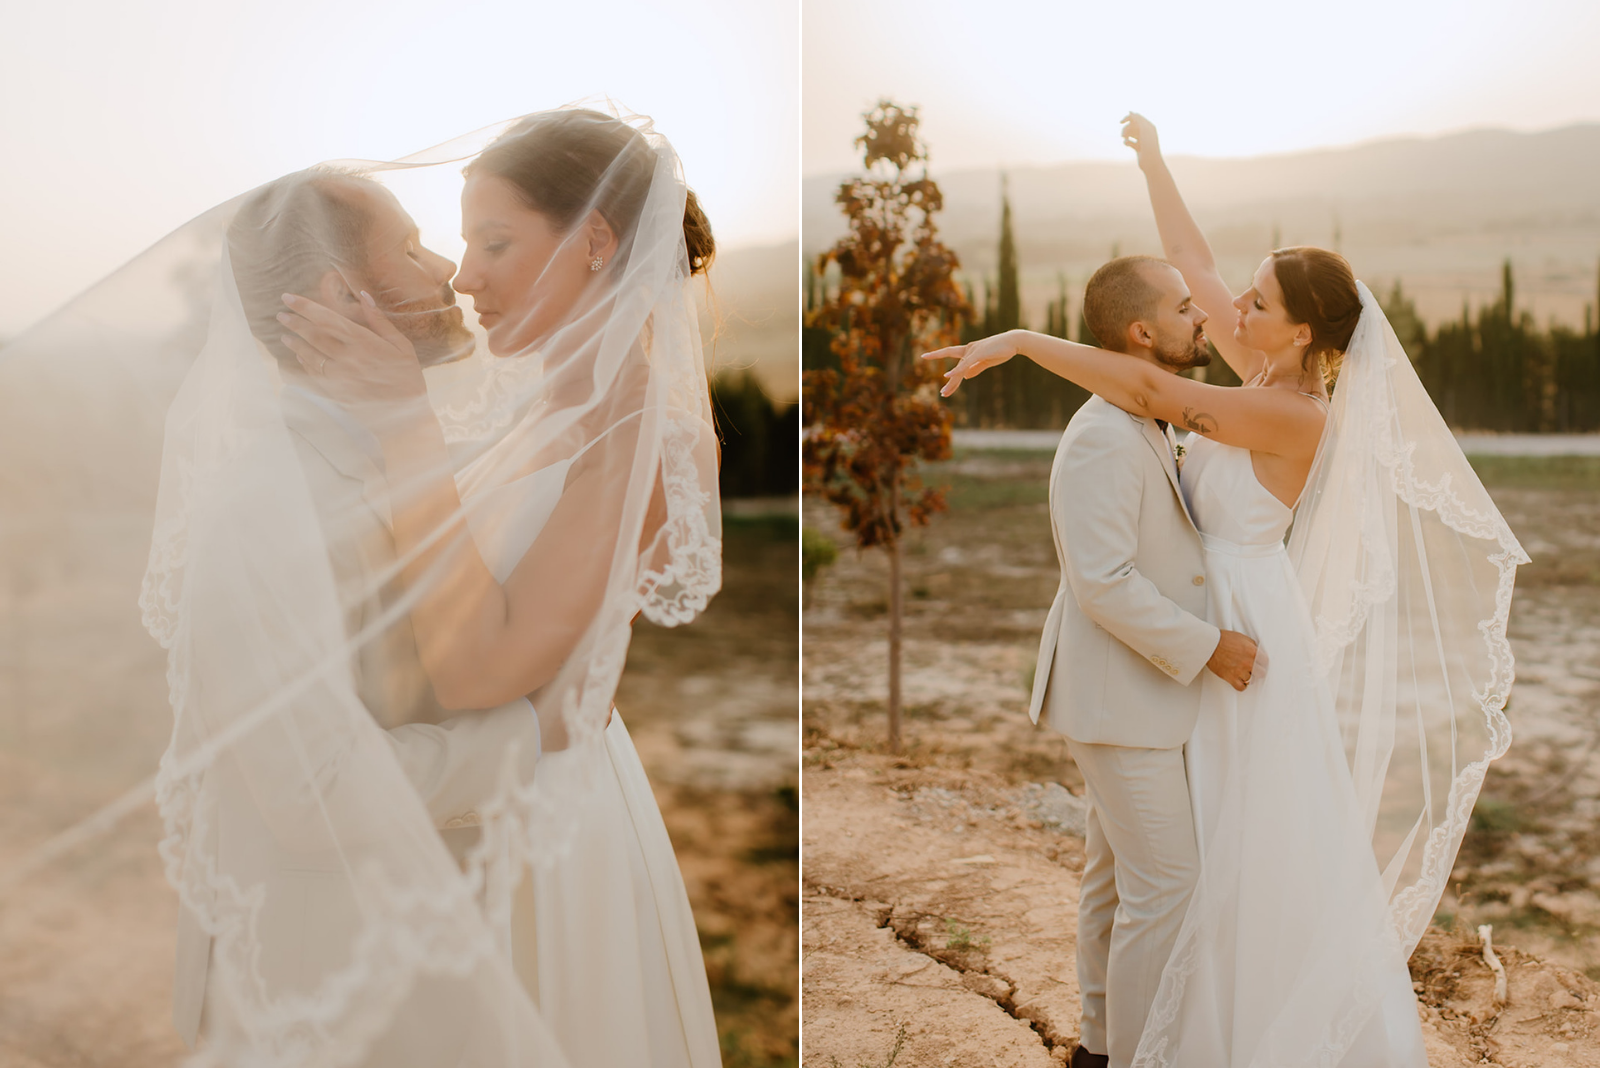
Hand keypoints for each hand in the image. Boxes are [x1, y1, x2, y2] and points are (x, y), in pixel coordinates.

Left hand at [277, 291, 428, 425]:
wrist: (407, 416)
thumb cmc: (407, 377)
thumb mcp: (401, 346)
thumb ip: (380, 321)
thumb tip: (363, 295)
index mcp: (365, 342)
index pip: (328, 319)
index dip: (305, 307)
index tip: (287, 298)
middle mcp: (350, 358)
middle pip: (314, 336)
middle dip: (295, 323)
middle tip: (281, 315)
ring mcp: (341, 377)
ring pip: (311, 355)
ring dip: (295, 344)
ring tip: (285, 336)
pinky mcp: (337, 392)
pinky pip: (315, 375)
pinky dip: (305, 364)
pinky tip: (300, 357)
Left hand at [920, 331, 1020, 396]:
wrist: (1014, 342)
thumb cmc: (1002, 350)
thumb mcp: (987, 362)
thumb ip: (975, 369)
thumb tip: (965, 377)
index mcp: (970, 351)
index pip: (950, 353)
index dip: (937, 354)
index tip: (924, 356)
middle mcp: (968, 350)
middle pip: (956, 368)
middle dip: (949, 382)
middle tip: (942, 394)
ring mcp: (972, 351)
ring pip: (959, 369)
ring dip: (952, 382)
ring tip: (944, 393)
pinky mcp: (978, 354)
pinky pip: (965, 364)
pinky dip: (956, 370)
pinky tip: (947, 376)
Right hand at [1120, 112, 1162, 171]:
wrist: (1151, 163)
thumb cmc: (1149, 146)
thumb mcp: (1144, 130)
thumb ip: (1138, 120)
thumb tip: (1130, 112)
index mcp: (1149, 126)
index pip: (1137, 118)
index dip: (1128, 118)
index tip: (1120, 122)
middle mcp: (1146, 132)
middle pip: (1132, 125)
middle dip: (1126, 129)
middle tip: (1122, 136)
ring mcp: (1142, 140)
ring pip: (1130, 133)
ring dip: (1125, 135)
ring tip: (1125, 140)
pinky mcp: (1138, 148)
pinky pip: (1130, 141)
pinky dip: (1127, 142)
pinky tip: (1126, 145)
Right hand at [1206, 629, 1257, 691]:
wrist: (1210, 644)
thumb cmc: (1224, 639)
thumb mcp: (1242, 637)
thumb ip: (1252, 646)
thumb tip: (1257, 652)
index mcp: (1252, 651)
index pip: (1266, 662)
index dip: (1262, 662)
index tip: (1259, 663)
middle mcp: (1247, 662)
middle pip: (1261, 673)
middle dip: (1257, 671)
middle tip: (1253, 669)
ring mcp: (1239, 671)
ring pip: (1251, 680)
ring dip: (1247, 677)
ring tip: (1242, 672)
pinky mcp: (1230, 678)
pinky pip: (1241, 687)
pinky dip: (1241, 685)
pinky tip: (1239, 680)